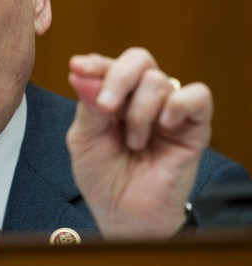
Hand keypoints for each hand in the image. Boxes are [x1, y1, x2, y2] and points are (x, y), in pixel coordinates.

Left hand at [66, 47, 211, 239]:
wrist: (124, 215)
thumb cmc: (102, 176)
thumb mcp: (83, 139)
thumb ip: (86, 106)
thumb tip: (80, 72)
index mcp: (113, 95)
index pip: (108, 65)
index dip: (94, 63)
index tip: (77, 68)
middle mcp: (141, 97)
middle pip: (138, 60)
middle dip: (118, 78)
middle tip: (106, 107)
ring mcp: (168, 110)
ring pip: (159, 80)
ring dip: (140, 112)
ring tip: (134, 143)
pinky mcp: (194, 127)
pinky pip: (197, 96)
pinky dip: (179, 104)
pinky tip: (164, 124)